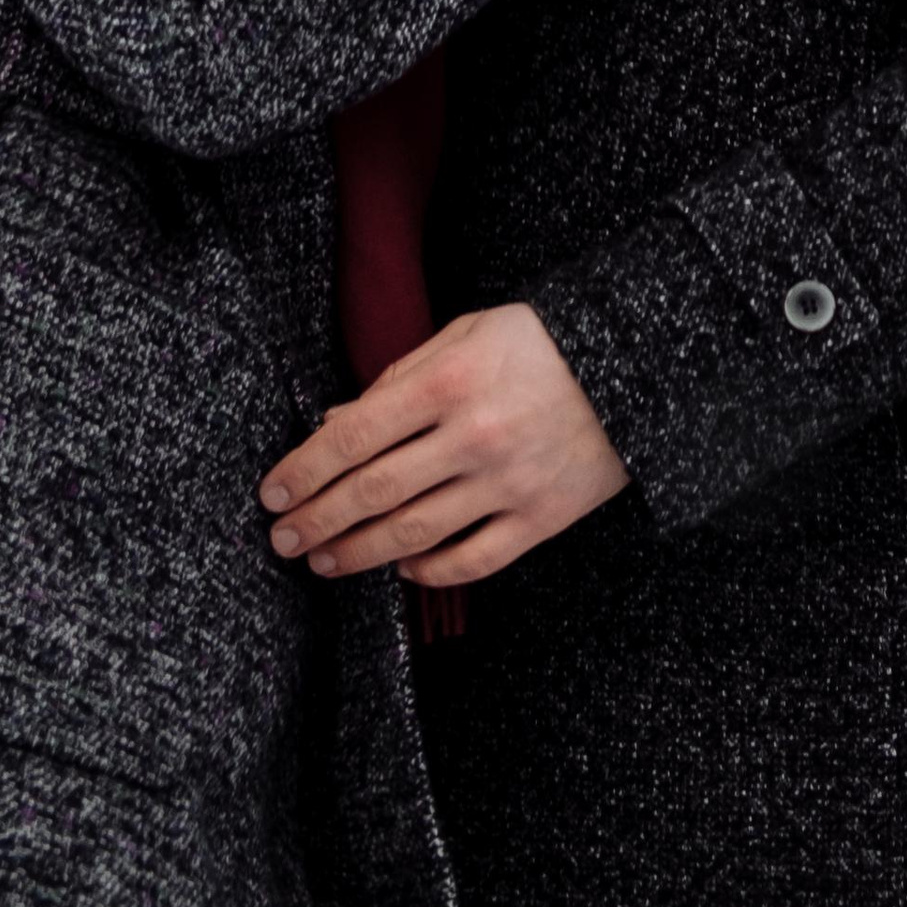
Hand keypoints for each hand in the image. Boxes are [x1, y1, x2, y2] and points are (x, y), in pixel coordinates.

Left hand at [260, 304, 626, 589]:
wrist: (635, 365)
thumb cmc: (540, 343)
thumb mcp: (467, 334)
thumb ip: (400, 377)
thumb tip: (335, 422)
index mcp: (449, 380)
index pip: (354, 435)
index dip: (304, 469)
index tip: (271, 493)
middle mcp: (472, 435)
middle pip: (372, 492)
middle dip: (316, 519)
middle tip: (282, 539)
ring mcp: (507, 482)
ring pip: (412, 534)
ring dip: (356, 553)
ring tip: (323, 560)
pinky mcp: (539, 518)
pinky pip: (470, 560)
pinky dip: (427, 571)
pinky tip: (399, 568)